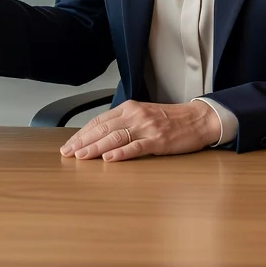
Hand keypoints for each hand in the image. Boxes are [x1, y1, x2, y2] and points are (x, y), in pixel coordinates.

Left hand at [60, 100, 219, 161]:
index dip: (82, 133)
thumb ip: (124, 122)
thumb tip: (101, 135)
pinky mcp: (158, 141)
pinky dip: (121, 153)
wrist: (197, 119)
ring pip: (115, 137)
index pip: (99, 121)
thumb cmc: (169, 120)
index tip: (69, 144)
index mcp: (129, 108)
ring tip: (81, 156)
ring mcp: (146, 128)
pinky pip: (136, 147)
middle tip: (68, 153)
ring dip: (95, 147)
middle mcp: (135, 115)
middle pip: (103, 129)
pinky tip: (108, 158)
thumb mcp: (143, 115)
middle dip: (83, 141)